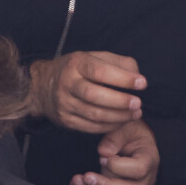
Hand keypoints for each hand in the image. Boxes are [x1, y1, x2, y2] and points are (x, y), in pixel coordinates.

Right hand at [29, 51, 146, 132]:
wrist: (43, 86)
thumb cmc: (78, 69)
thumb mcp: (96, 57)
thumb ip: (119, 63)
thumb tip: (137, 75)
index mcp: (77, 63)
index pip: (101, 71)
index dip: (123, 78)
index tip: (142, 83)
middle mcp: (67, 83)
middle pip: (95, 95)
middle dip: (120, 101)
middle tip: (138, 103)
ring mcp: (64, 103)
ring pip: (93, 114)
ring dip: (118, 116)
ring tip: (135, 114)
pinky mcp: (65, 120)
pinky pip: (89, 127)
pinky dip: (108, 126)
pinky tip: (121, 122)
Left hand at [70, 120, 159, 184]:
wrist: (135, 142)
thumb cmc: (132, 133)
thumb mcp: (127, 126)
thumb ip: (116, 137)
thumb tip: (103, 152)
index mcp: (150, 159)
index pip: (138, 170)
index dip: (119, 167)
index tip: (102, 158)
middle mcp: (146, 180)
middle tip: (86, 176)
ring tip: (77, 181)